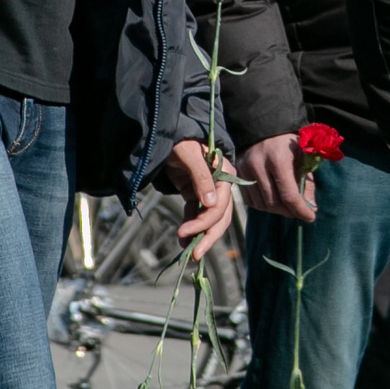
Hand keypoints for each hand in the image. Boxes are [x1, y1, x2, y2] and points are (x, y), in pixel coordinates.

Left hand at [161, 139, 234, 261]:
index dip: (205, 221)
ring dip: (199, 236)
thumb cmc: (178, 139)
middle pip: (220, 217)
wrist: (165, 133)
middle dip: (208, 237)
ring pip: (209, 220)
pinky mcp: (195, 194)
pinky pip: (196, 215)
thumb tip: (211, 203)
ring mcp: (208, 191)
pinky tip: (183, 241)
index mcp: (224, 173)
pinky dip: (191, 228)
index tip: (184, 232)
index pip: (220, 205)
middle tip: (195, 256)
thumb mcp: (188, 154)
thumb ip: (201, 176)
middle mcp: (220, 184)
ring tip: (187, 252)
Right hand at [238, 134, 316, 222]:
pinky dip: (263, 205)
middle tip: (300, 213)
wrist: (263, 125)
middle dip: (290, 212)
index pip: (289, 195)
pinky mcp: (237, 173)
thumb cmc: (288, 142)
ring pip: (261, 205)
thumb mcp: (303, 156)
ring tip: (288, 208)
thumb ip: (307, 182)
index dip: (301, 210)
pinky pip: (250, 200)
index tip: (311, 217)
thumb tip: (311, 207)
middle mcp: (258, 165)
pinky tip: (274, 200)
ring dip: (277, 211)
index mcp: (278, 159)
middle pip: (274, 203)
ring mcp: (244, 170)